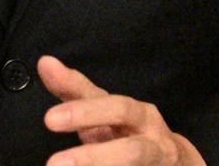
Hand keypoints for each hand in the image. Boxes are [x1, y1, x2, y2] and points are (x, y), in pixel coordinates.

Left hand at [41, 56, 205, 165]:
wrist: (173, 160)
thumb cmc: (129, 129)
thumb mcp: (104, 108)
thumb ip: (75, 89)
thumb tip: (44, 62)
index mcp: (138, 115)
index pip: (113, 108)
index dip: (83, 113)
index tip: (49, 120)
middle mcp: (153, 141)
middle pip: (130, 151)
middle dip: (93, 158)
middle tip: (53, 164)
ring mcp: (158, 162)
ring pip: (134, 161)